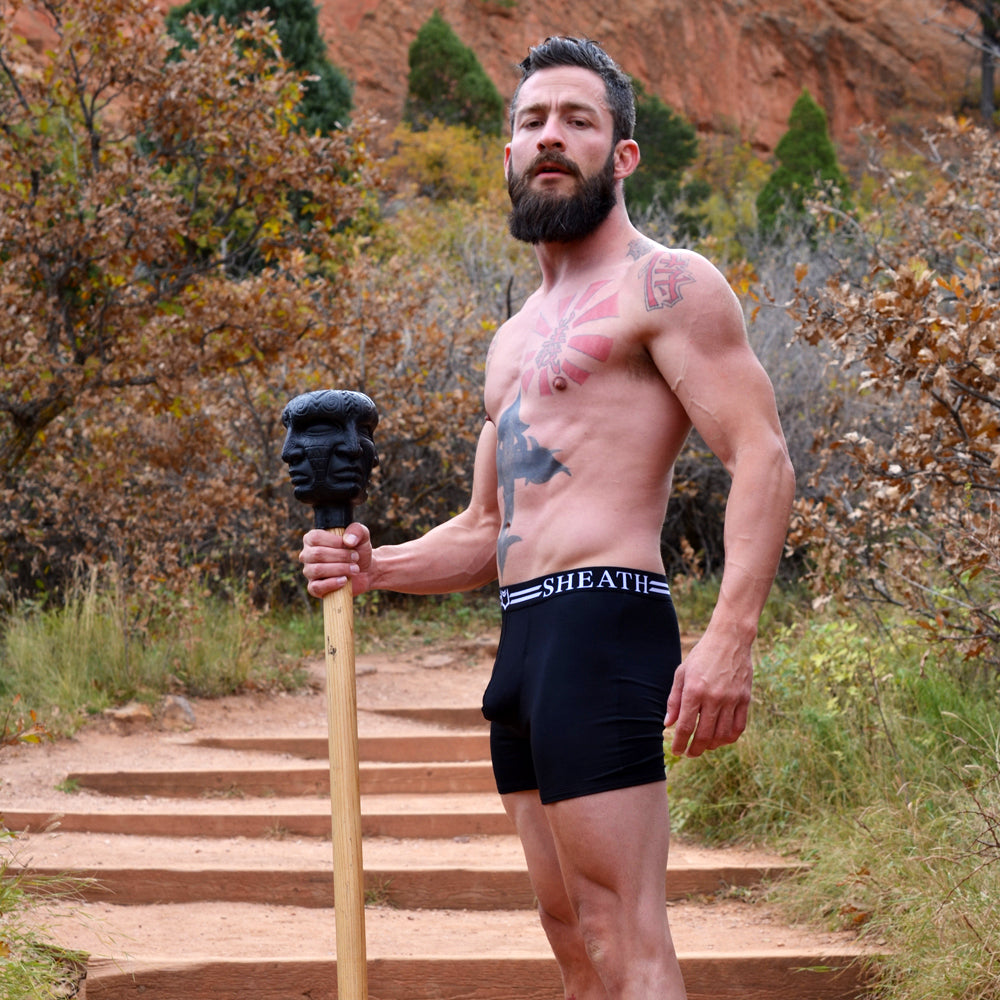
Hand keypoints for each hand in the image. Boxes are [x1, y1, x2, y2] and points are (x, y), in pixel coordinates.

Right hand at [298, 522, 372, 598]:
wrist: (365, 571)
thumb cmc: (358, 551)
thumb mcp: (362, 536)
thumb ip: (357, 530)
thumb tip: (348, 541)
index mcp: (313, 539)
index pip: (316, 538)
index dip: (334, 542)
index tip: (350, 545)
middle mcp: (307, 555)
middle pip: (317, 554)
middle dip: (341, 556)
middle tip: (356, 558)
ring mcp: (309, 572)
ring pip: (317, 570)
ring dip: (340, 569)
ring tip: (355, 569)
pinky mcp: (314, 588)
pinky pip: (316, 587)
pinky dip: (332, 584)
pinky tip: (344, 580)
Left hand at [664, 632, 752, 757]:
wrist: (729, 639)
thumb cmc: (701, 656)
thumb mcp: (681, 673)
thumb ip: (674, 700)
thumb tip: (668, 723)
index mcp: (694, 691)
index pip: (686, 726)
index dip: (680, 743)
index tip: (676, 751)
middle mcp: (713, 698)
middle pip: (704, 736)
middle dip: (694, 749)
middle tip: (689, 753)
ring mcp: (731, 699)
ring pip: (722, 735)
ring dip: (711, 746)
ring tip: (703, 746)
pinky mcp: (745, 699)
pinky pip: (739, 727)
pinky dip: (729, 738)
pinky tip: (721, 739)